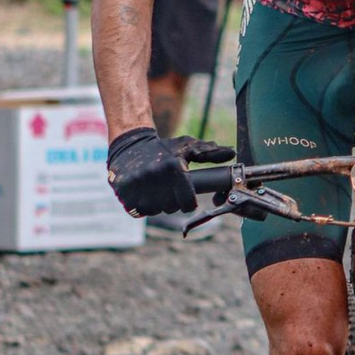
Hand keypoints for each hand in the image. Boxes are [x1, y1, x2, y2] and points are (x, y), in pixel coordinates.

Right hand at [106, 128, 235, 217]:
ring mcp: (136, 185)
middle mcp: (153, 177)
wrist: (130, 144)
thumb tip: (232, 153)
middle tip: (170, 191)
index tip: (187, 199)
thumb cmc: (163, 148)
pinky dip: (141, 206)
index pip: (187, 203)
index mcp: (172, 167)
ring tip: (156, 191)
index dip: (189, 203)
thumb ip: (210, 153)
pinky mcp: (122, 191)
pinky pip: (137, 210)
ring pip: (154, 210)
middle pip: (171, 208)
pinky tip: (143, 193)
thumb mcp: (187, 146)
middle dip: (173, 202)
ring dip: (157, 205)